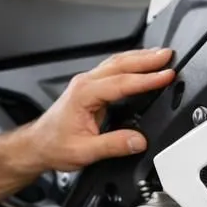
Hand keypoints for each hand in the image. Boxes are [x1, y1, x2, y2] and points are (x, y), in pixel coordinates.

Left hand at [12, 48, 174, 172]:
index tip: (166, 75)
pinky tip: (141, 64)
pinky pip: (113, 69)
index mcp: (84, 95)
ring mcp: (86, 83)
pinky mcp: (89, 87)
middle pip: (120, 64)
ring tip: (161, 55)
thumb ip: (114, 145)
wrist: (37, 145)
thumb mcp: (84, 151)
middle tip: (169, 55)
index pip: (122, 82)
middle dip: (147, 58)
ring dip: (140, 57)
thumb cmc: (54, 146)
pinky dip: (131, 64)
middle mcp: (85, 83)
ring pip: (117, 62)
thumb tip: (139, 141)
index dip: (146, 79)